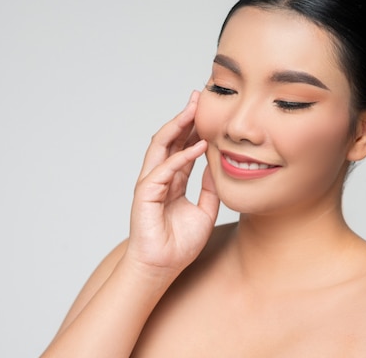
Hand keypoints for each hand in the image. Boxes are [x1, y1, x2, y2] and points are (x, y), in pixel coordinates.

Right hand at [126, 90, 219, 275]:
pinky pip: (165, 169)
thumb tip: (219, 168)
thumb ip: (210, 189)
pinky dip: (181, 155)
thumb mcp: (205, 211)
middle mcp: (160, 177)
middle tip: (198, 97)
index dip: (194, 129)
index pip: (182, 147)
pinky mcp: (146, 193)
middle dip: (184, 117)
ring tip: (193, 108)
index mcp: (172, 181)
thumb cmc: (179, 244)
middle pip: (170, 139)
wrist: (162, 267)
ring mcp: (151, 183)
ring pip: (161, 146)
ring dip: (177, 125)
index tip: (208, 110)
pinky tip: (198, 145)